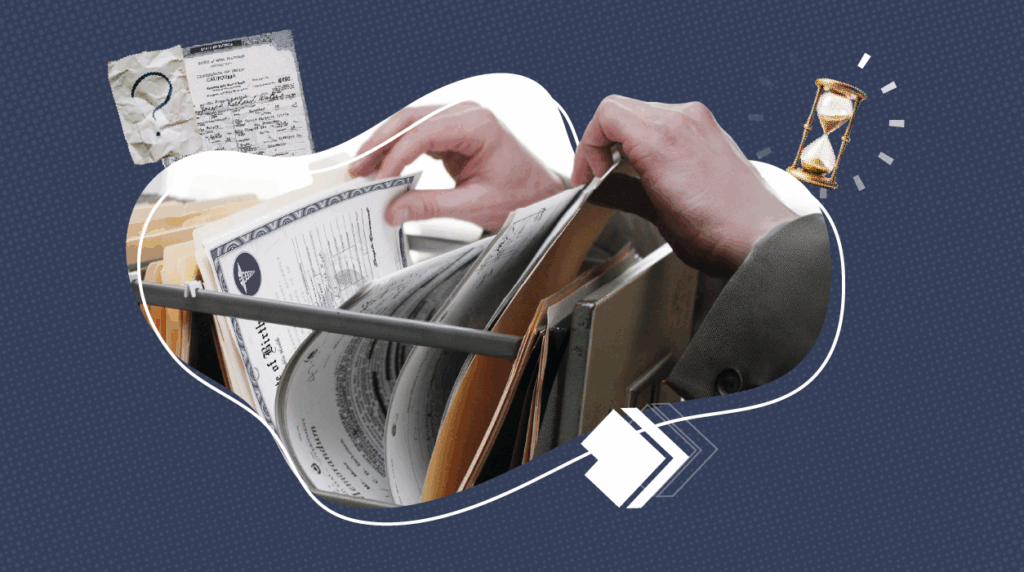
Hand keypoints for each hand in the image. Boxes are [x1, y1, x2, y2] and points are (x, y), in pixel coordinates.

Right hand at [349, 102, 565, 230]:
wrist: (542, 193)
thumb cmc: (522, 195)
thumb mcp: (474, 205)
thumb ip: (431, 206)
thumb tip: (394, 209)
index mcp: (479, 125)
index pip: (424, 132)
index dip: (396, 156)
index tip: (379, 179)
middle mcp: (468, 114)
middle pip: (411, 119)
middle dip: (381, 144)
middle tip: (359, 168)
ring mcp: (461, 120)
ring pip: (411, 123)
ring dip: (386, 145)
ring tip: (364, 167)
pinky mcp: (454, 132)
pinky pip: (419, 134)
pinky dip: (400, 149)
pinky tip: (384, 165)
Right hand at [572, 96, 796, 275]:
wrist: (761, 238)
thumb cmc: (718, 233)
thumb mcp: (656, 215)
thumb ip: (620, 193)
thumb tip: (598, 189)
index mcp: (661, 139)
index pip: (606, 115)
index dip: (588, 146)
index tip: (590, 173)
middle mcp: (681, 120)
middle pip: (622, 109)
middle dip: (603, 141)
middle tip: (599, 173)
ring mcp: (699, 122)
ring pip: (644, 111)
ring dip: (627, 137)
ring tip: (624, 170)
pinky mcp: (711, 130)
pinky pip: (669, 119)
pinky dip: (651, 137)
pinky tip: (652, 166)